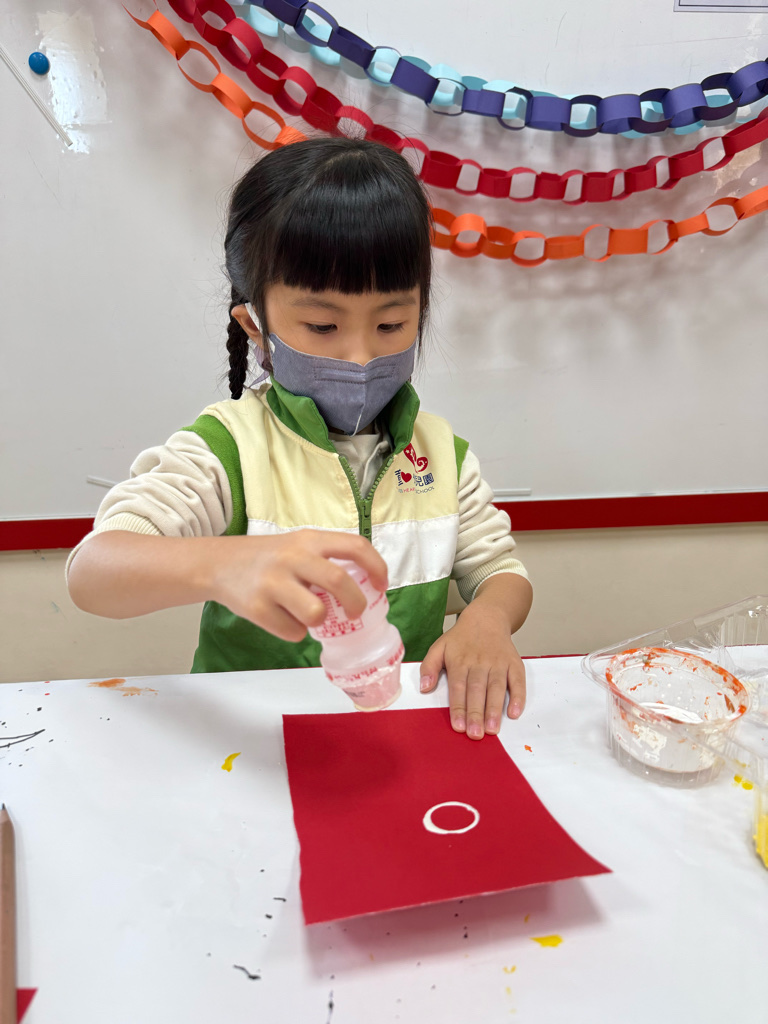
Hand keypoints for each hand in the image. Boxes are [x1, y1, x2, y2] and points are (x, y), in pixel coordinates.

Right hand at [209, 530, 387, 640]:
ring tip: (309, 615)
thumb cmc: (268, 558)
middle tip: (355, 614)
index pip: (355, 546)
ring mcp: (273, 583)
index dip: (376, 567)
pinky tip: (283, 618)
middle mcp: (292, 557)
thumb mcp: (297, 545)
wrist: (218, 564)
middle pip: (339, 581)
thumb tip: (363, 588)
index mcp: (309, 540)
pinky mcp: (256, 608)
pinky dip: (294, 631)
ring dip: (319, 621)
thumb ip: (325, 559)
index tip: (381, 586)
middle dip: (355, 603)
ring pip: (316, 613)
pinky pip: (292, 632)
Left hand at [419, 574, 530, 739]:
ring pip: (496, 688)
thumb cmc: (461, 638)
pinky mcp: (514, 663)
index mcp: (460, 661)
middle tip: (475, 734)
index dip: (458, 707)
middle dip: (476, 713)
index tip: (458, 726)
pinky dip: (518, 696)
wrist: (487, 618)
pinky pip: (518, 680)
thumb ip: (429, 667)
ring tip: (493, 730)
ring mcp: (498, 663)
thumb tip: (424, 688)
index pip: (458, 687)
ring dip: (495, 710)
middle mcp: (479, 662)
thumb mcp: (439, 647)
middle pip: (477, 690)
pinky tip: (514, 712)